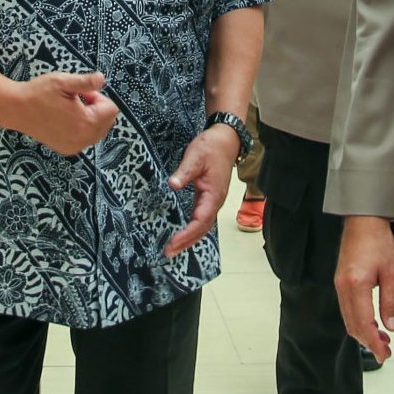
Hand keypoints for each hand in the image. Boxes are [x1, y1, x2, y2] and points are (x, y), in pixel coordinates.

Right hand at [6, 72, 118, 156]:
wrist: (15, 109)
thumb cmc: (38, 93)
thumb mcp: (62, 82)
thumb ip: (86, 82)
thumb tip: (103, 80)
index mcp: (85, 123)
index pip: (111, 110)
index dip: (98, 97)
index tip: (80, 93)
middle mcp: (82, 139)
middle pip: (107, 122)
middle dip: (96, 109)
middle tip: (75, 100)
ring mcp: (74, 147)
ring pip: (98, 131)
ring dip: (89, 118)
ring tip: (68, 109)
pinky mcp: (67, 149)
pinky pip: (86, 138)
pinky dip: (81, 128)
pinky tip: (64, 119)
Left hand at [164, 125, 237, 256]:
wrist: (225, 140)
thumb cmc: (211, 147)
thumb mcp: (195, 156)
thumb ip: (183, 172)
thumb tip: (172, 185)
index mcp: (213, 195)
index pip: (199, 221)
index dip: (186, 234)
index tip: (172, 243)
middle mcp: (215, 202)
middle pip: (202, 229)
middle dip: (186, 242)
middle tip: (168, 253)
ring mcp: (214, 201)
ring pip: (203, 226)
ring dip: (189, 238)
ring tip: (174, 249)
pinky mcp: (210, 198)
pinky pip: (202, 218)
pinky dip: (193, 229)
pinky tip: (183, 233)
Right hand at [334, 216, 393, 363]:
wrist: (363, 221)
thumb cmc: (379, 242)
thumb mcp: (392, 273)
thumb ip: (389, 302)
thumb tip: (391, 326)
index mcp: (356, 285)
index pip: (363, 323)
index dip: (374, 342)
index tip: (384, 354)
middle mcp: (343, 287)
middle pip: (352, 325)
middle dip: (368, 342)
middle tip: (385, 352)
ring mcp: (339, 284)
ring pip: (348, 319)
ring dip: (363, 332)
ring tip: (382, 339)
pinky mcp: (340, 282)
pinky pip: (346, 309)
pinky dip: (358, 321)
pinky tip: (371, 323)